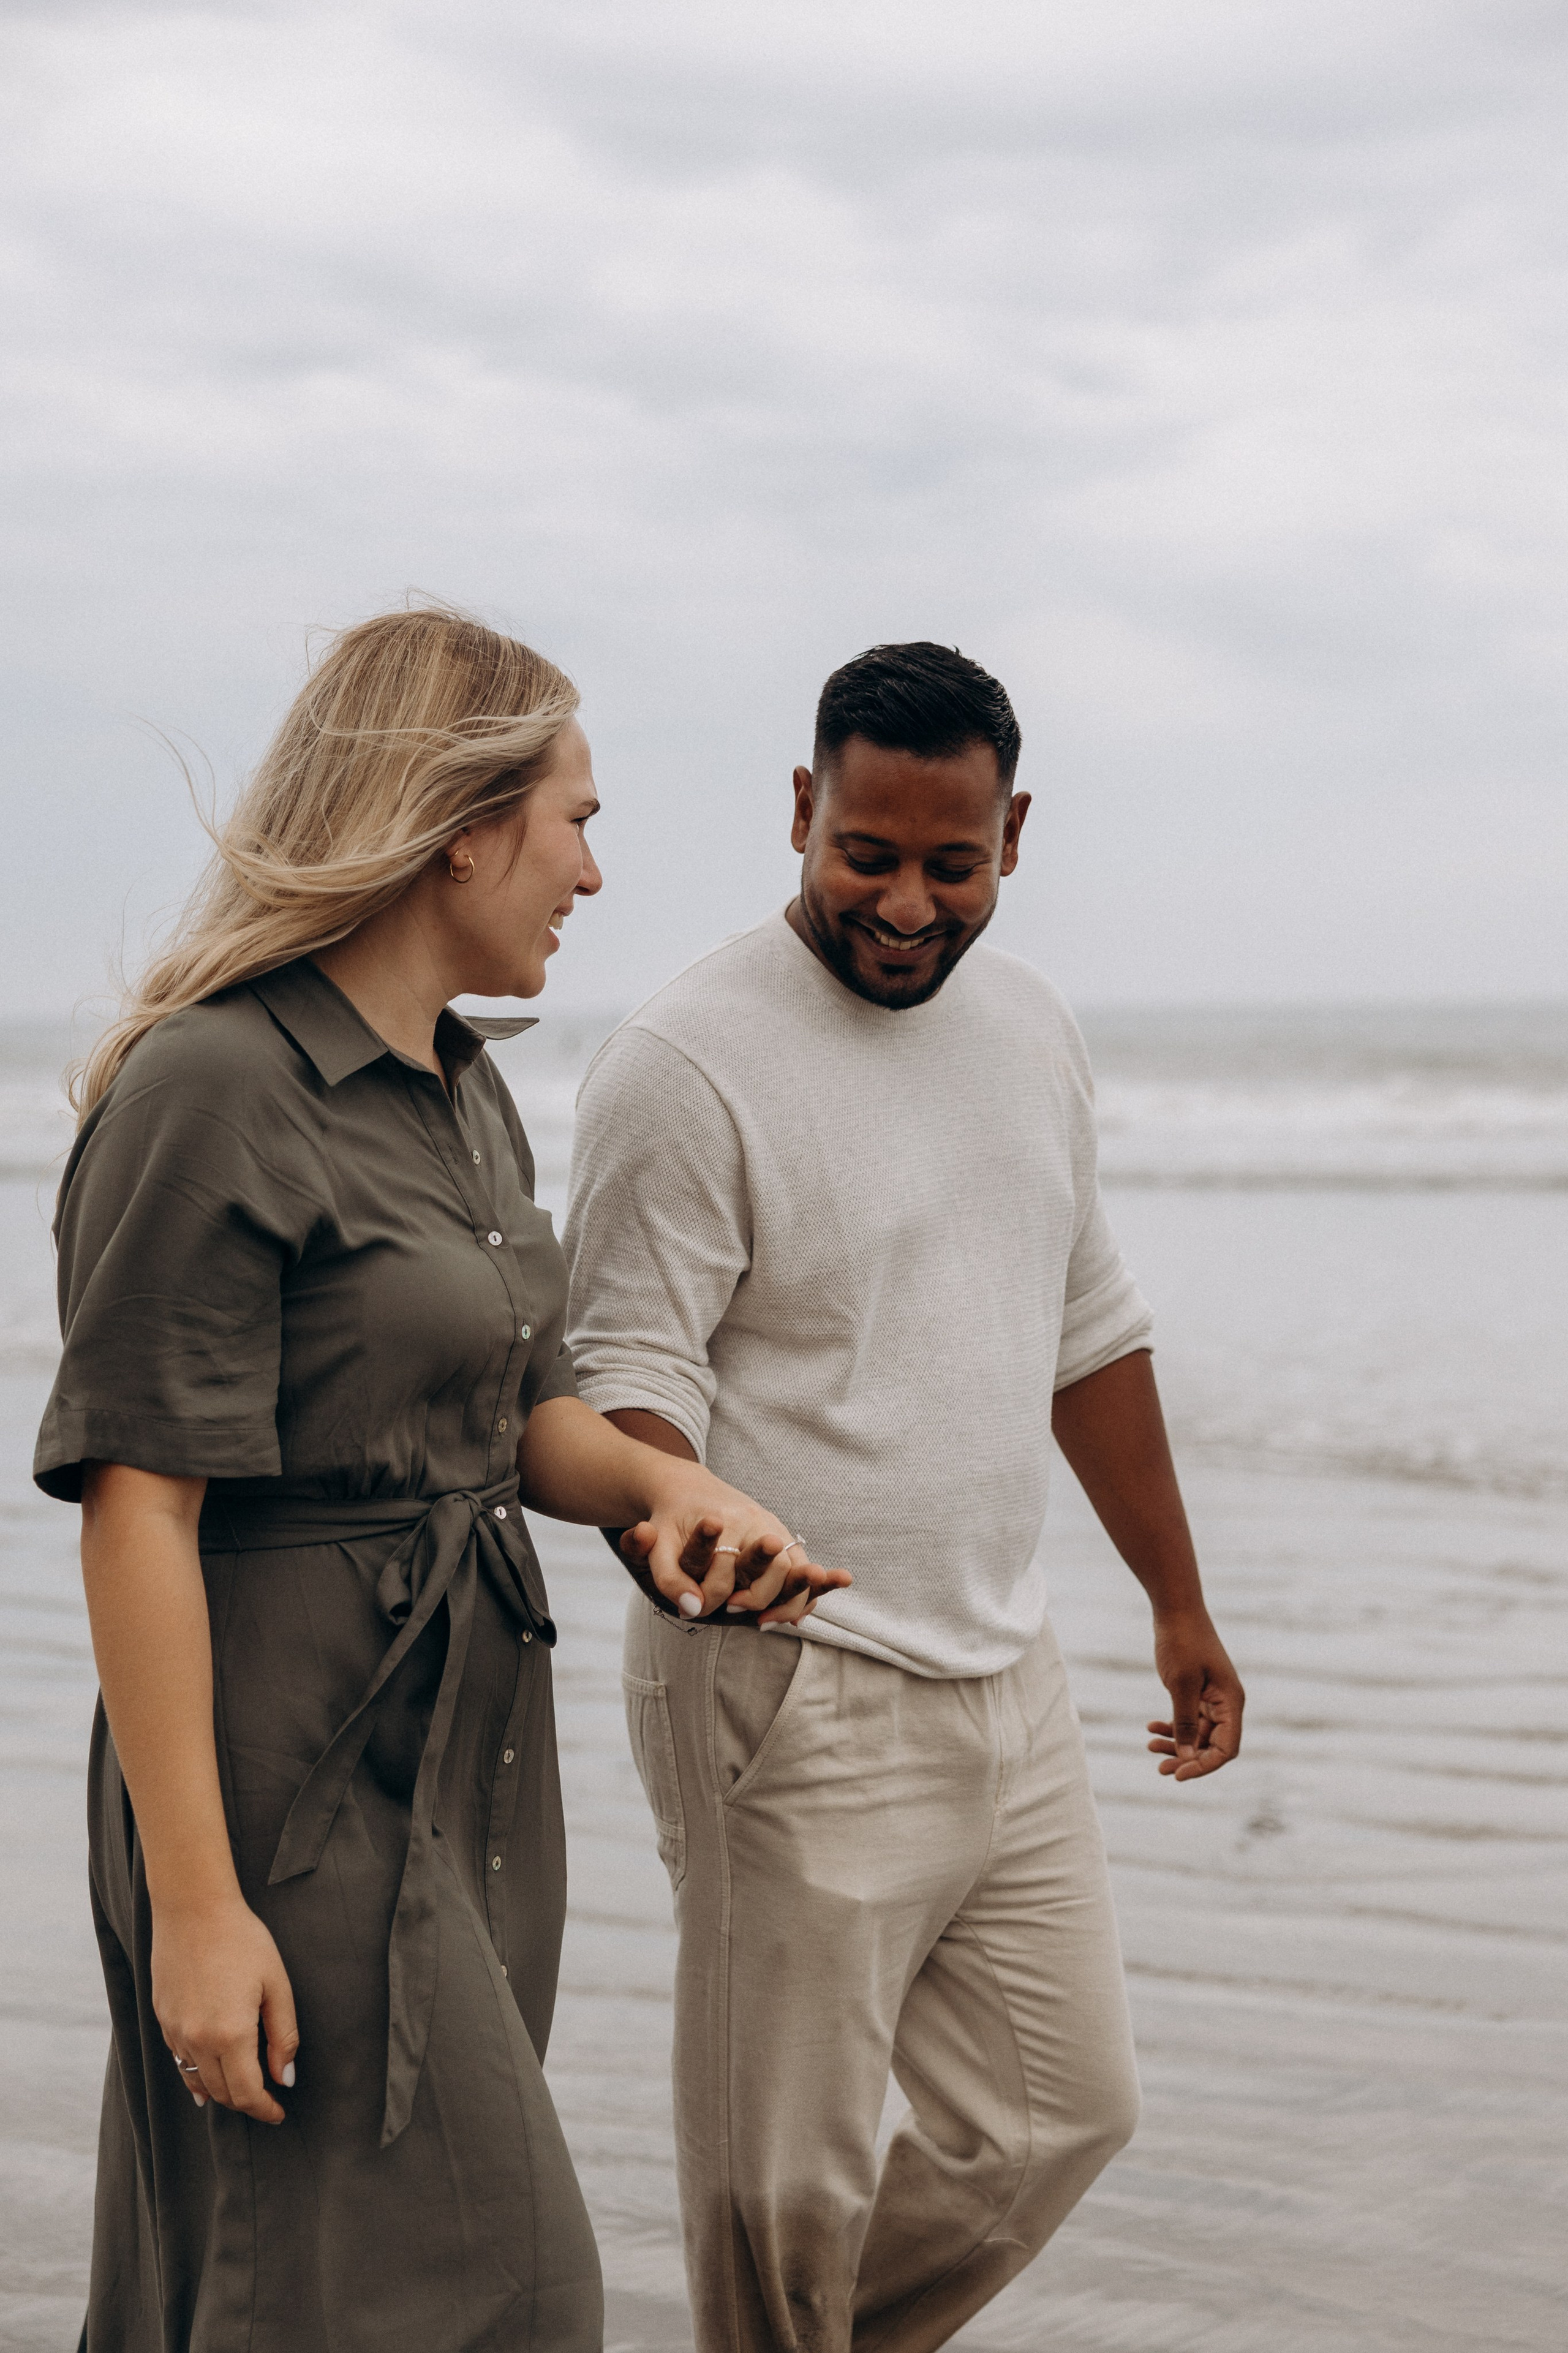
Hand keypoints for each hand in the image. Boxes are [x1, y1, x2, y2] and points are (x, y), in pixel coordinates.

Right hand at [152, 1894, 298, 2121]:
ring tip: (241, 2088)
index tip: (278, 2113)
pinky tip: (209, 2069)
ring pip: (196, 2081)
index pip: (247, 2093)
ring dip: (220, 2090)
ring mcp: (175, 2031)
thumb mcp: (276, 1984)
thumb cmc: (242, 1940)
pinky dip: (196, 2071)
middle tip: (265, 2099)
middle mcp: (197, 2040)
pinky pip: (179, 2059)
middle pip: (221, 2092)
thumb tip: (286, 2077)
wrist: (193, 1908)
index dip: (264, 2109)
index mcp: (230, 2035)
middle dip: (245, 2102)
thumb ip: (283, 2035)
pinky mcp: (162, 2019)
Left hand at [621, 1462, 850, 1625]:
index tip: (696, 1608)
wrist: (688, 1491)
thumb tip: (691, 1608)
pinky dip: (803, 1594)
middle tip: (732, 1608)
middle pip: (776, 1566)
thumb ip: (669, 1579)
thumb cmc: (671, 1522)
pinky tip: (793, 1619)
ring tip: (762, 1622)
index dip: (712, 1595)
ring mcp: (775, 1526)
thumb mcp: (659, 1547)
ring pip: (796, 1567)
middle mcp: (757, 1520)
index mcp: (727, 1519)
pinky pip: (801, 1567)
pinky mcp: (783, 1535)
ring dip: (786, 1601)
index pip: (728, 1568)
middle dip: (758, 1597)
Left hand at [1146, 1611, 1244, 1780]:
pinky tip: (1151, 1727)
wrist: (1176, 1609)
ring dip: (1176, 1743)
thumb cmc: (1182, 1642)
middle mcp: (1226, 1703)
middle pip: (1211, 1745)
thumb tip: (1186, 1757)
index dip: (1205, 1766)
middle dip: (1187, 1759)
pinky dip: (1171, 1726)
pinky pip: (1188, 1719)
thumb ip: (1184, 1721)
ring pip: (1197, 1734)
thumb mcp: (1180, 1684)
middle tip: (1160, 1769)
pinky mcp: (1197, 1691)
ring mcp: (1212, 1698)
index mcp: (1231, 1702)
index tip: (1178, 1774)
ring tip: (1150, 1747)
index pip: (1226, 1748)